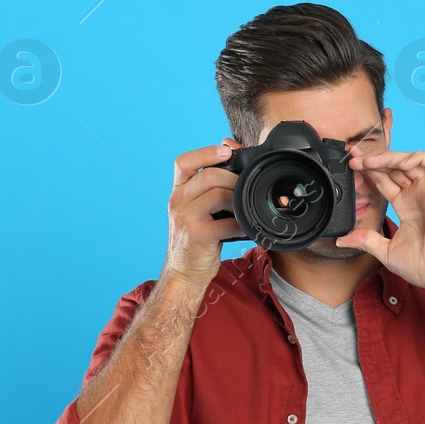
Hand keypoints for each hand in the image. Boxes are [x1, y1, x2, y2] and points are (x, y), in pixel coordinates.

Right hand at [162, 144, 241, 286]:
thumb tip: (230, 154)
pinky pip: (228, 222)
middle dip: (233, 178)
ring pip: (218, 194)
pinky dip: (242, 223)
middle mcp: (178, 202)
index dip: (206, 152)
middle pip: (209, 176)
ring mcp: (186, 218)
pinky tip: (246, 227)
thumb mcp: (194, 209)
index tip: (226, 151)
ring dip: (239, 199)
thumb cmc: (196, 239)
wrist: (183, 272)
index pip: (183, 162)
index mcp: (178, 192)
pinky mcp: (198, 236)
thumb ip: (207, 188)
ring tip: (246, 207)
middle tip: (246, 188)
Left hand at [336, 150, 424, 299]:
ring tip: (369, 162)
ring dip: (389, 157)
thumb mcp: (385, 251)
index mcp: (406, 207)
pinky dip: (418, 157)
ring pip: (410, 160)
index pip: (385, 180)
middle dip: (373, 160)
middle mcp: (417, 196)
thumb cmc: (423, 266)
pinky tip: (400, 164)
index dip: (369, 171)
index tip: (352, 168)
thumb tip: (342, 240)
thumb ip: (365, 240)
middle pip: (394, 167)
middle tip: (354, 159)